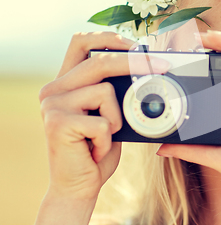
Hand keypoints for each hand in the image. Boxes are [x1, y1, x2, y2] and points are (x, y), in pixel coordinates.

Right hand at [39, 32, 169, 201]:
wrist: (79, 186)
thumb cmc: (98, 148)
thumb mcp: (110, 114)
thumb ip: (116, 92)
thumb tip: (150, 68)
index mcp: (66, 82)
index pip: (81, 42)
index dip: (111, 38)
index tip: (139, 45)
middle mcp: (53, 89)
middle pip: (99, 61)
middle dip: (135, 62)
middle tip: (163, 66)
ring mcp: (52, 105)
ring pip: (105, 92)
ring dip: (116, 119)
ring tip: (103, 137)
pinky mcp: (57, 124)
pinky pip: (103, 122)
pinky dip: (108, 140)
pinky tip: (95, 150)